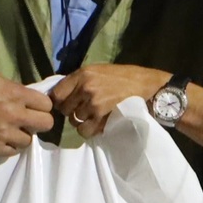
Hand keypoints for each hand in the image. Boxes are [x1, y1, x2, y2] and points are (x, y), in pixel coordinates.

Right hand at [0, 71, 53, 156]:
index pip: (46, 104)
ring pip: (29, 140)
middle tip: (28, 120)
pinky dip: (9, 145)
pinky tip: (2, 138)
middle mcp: (15, 115)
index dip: (41, 105)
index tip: (34, 106)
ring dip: (22, 135)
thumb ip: (13, 88)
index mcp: (16, 95)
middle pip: (46, 124)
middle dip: (39, 121)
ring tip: (11, 130)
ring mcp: (5, 134)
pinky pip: (13, 151)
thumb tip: (24, 96)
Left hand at [50, 64, 169, 136]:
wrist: (146, 85)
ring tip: (93, 116)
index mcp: (82, 74)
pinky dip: (89, 130)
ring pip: (74, 121)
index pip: (56, 93)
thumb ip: (79, 81)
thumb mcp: (97, 71)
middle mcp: (85, 88)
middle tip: (82, 110)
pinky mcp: (102, 118)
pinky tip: (97, 124)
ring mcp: (93, 104)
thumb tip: (60, 94)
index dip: (59, 101)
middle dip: (71, 112)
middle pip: (64, 109)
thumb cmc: (122, 77)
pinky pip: (85, 131)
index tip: (65, 104)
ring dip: (82, 121)